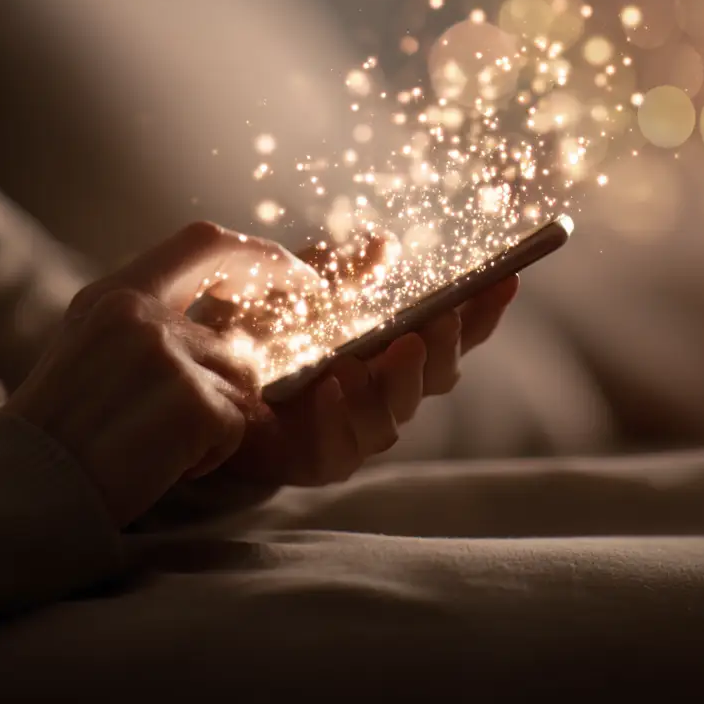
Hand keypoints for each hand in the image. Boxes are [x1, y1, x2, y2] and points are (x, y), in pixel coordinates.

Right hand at [4, 221, 302, 525]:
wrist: (18, 491)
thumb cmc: (57, 430)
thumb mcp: (89, 346)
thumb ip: (150, 322)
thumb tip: (230, 327)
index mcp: (115, 293)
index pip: (207, 243)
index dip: (260, 256)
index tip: (299, 275)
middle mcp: (141, 314)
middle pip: (235, 340)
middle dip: (235, 385)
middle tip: (194, 421)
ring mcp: (166, 355)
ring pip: (242, 384)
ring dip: (216, 423)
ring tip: (156, 443)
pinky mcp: (190, 402)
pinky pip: (236, 426)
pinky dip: (210, 454)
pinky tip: (162, 463)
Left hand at [192, 233, 519, 486]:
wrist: (197, 381)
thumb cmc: (255, 334)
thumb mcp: (298, 291)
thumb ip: (341, 273)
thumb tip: (385, 244)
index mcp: (388, 349)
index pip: (449, 334)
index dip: (481, 311)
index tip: (505, 280)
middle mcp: (382, 391)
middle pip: (436, 378)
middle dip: (442, 349)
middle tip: (437, 323)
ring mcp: (354, 428)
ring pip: (396, 417)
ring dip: (394, 384)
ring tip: (385, 353)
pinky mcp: (317, 459)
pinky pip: (340, 449)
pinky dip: (338, 417)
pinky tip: (329, 387)